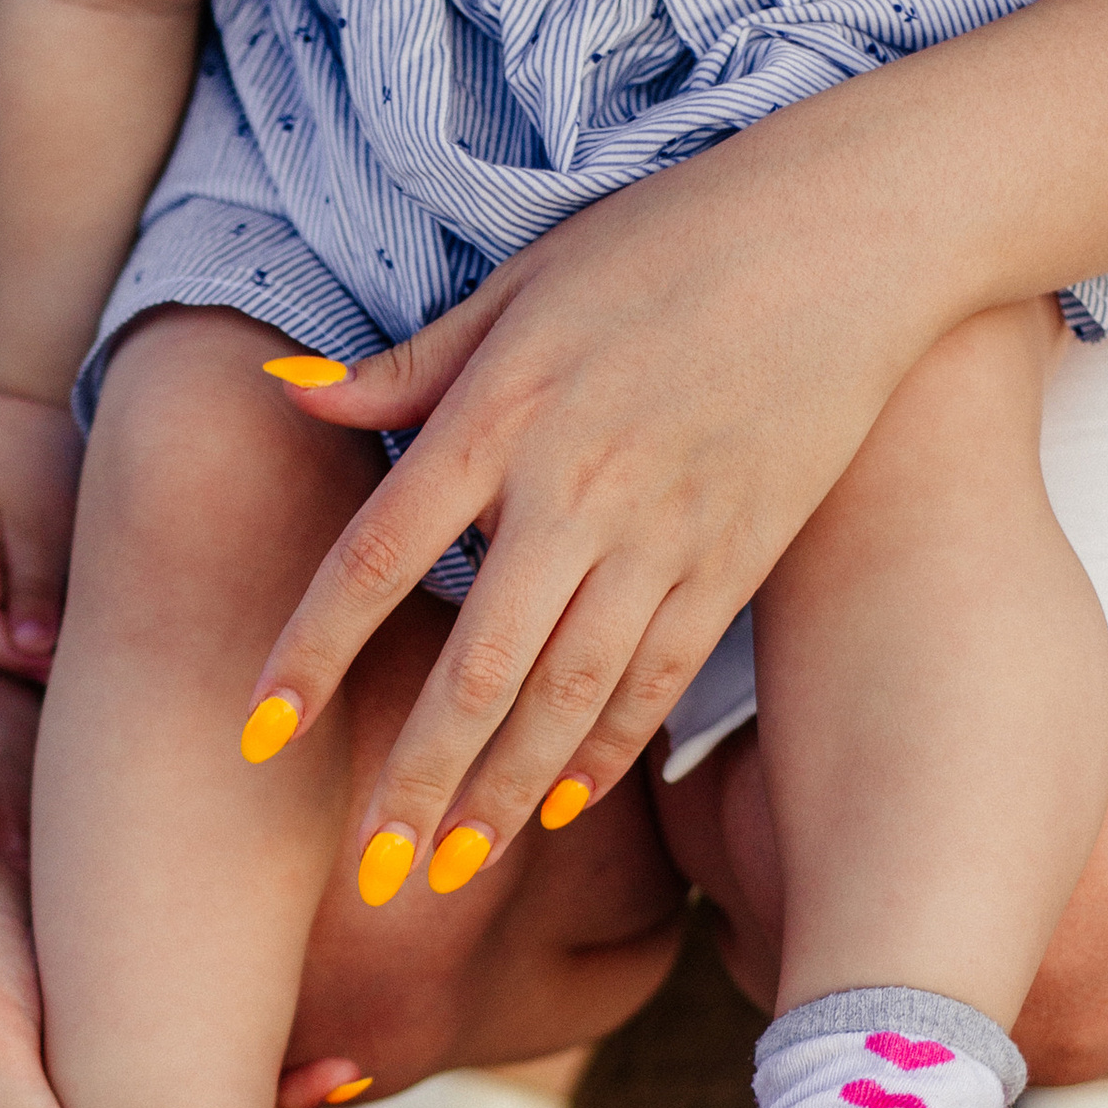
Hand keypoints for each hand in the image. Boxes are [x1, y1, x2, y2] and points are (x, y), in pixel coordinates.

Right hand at [0, 387, 82, 674]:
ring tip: (54, 645)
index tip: (59, 670)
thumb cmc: (51, 445)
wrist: (49, 376)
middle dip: (8, 647)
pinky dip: (9, 593)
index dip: (13, 654)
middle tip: (58, 670)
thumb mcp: (48, 521)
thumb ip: (36, 587)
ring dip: (8, 623)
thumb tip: (29, 650)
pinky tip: (45, 605)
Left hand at [231, 153, 917, 892]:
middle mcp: (573, 490)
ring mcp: (662, 535)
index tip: (259, 733)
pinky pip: (658, 679)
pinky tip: (558, 809)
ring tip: (449, 867)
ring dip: (503, 794)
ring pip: (566, 697)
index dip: (313, 653)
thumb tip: (282, 387)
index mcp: (500, 416)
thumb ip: (404, 365)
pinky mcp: (735, 560)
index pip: (377, 558)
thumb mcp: (521, 282)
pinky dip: (605, 750)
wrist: (848, 233)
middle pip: (475, 667)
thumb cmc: (664, 242)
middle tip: (366, 873)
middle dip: (414, 780)